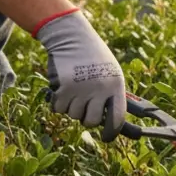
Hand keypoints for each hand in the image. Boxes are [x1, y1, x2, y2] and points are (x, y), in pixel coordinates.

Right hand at [34, 10, 126, 134]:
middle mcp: (100, 90)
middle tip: (84, 107)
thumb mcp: (112, 74)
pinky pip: (59, 108)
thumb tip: (113, 123)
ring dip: (72, 108)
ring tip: (74, 92)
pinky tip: (62, 90)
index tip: (106, 138)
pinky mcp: (63, 87)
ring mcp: (81, 89)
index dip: (112, 132)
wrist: (73, 38)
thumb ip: (112, 96)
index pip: (117, 118)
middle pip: (92, 121)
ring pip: (74, 115)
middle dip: (87, 118)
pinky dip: (58, 103)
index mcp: (116, 87)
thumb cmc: (94, 58)